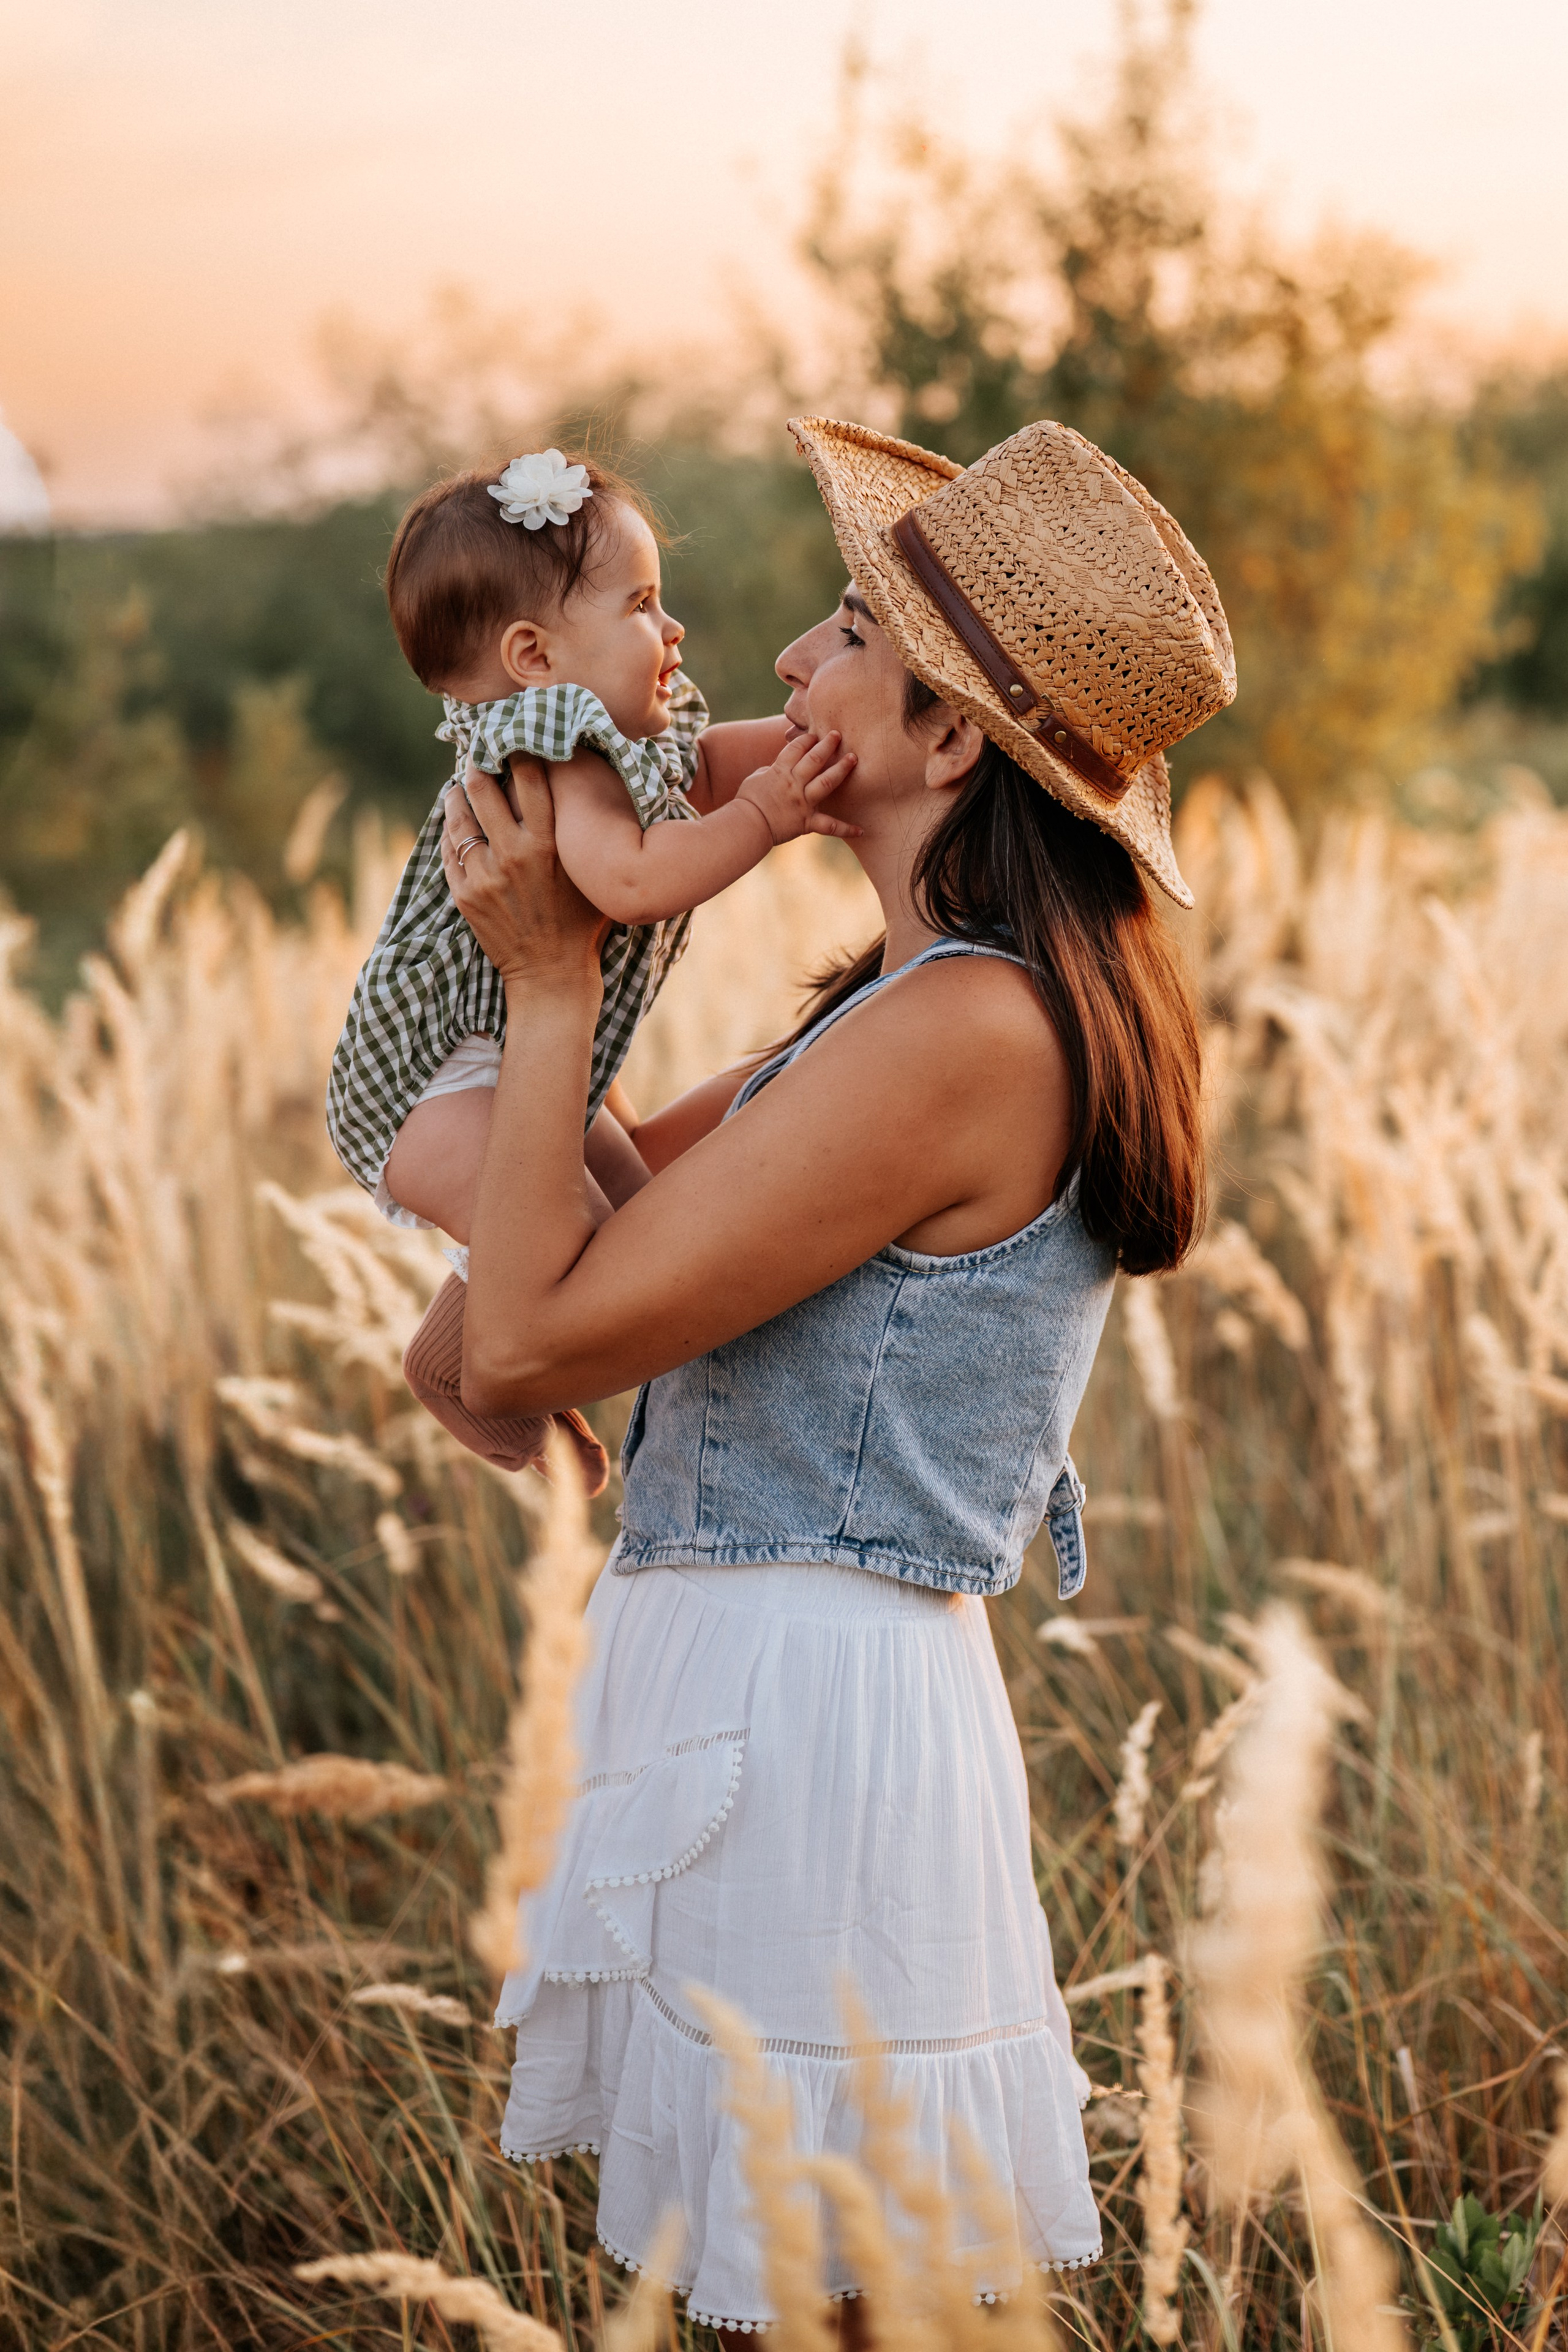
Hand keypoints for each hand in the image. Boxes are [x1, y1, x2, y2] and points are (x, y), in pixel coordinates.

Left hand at [442, 761, 606, 991]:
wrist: (552, 975)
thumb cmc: (582, 920)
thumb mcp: (590, 871)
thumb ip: (578, 831)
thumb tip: (571, 786)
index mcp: (548, 844)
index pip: (529, 777)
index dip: (520, 751)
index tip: (515, 741)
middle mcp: (514, 855)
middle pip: (483, 788)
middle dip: (479, 766)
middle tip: (479, 758)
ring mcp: (484, 875)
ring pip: (459, 817)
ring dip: (458, 795)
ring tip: (461, 787)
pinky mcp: (464, 895)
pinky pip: (449, 849)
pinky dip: (452, 832)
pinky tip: (458, 825)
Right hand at [735, 728, 859, 845]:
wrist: (747, 825)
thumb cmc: (747, 801)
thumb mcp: (756, 778)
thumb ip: (771, 770)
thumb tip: (778, 768)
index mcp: (780, 771)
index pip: (797, 748)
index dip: (808, 739)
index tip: (816, 734)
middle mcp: (794, 784)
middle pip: (815, 759)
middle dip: (827, 744)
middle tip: (838, 734)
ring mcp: (803, 803)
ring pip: (826, 782)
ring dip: (841, 769)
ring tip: (853, 758)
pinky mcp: (807, 823)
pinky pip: (830, 826)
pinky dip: (846, 829)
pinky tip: (862, 830)